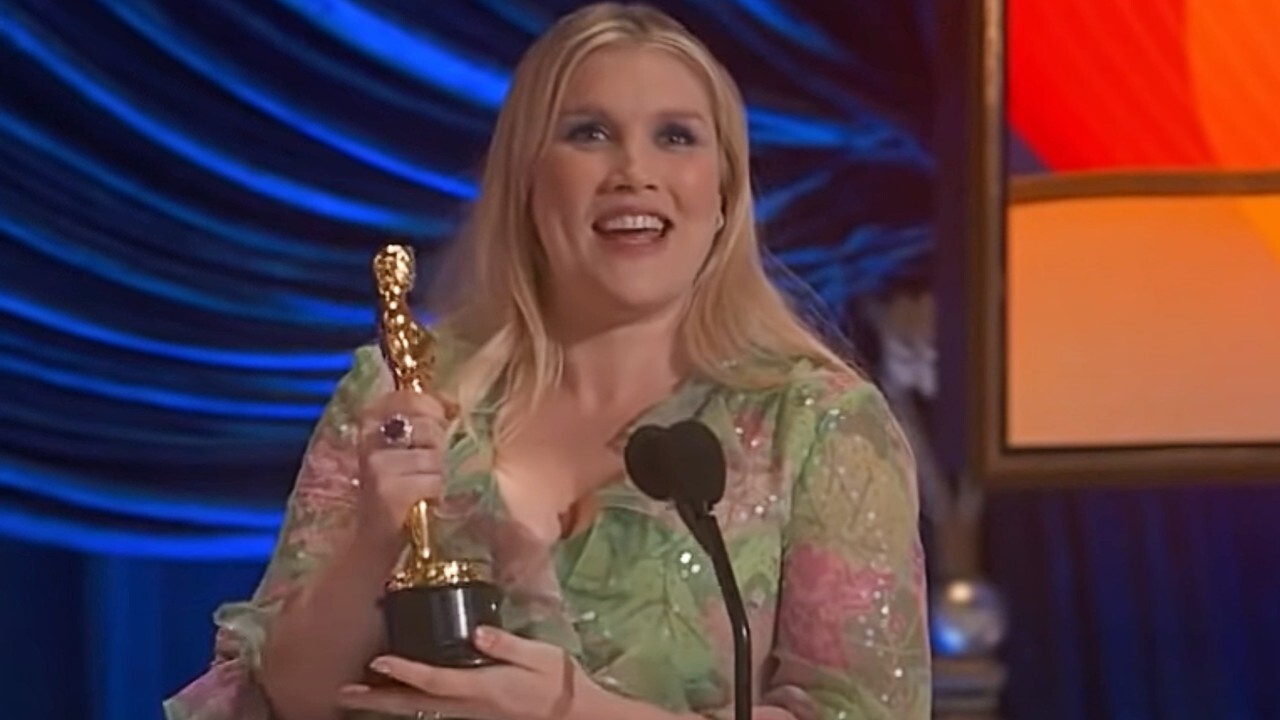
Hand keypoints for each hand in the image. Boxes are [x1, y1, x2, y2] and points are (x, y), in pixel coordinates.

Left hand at [337, 626, 602, 719]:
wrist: (574, 716)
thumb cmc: (559, 683)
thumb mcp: (541, 656)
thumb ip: (507, 644)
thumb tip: (475, 630)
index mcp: (484, 687)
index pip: (436, 680)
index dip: (405, 672)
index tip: (378, 661)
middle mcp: (469, 706)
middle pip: (415, 704)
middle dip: (379, 698)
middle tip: (344, 693)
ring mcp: (470, 714)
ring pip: (420, 710)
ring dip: (387, 702)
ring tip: (358, 695)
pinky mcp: (474, 715)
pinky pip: (433, 710)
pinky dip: (409, 703)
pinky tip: (397, 696)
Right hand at [355, 389, 449, 550]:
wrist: (372, 546)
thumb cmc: (397, 497)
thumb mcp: (403, 456)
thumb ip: (421, 428)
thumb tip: (454, 406)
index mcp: (369, 426)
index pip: (403, 398)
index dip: (430, 405)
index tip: (445, 416)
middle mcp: (369, 442)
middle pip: (428, 428)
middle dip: (441, 448)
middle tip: (432, 469)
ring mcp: (377, 467)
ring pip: (435, 457)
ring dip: (441, 476)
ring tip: (428, 490)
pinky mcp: (389, 492)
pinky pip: (434, 482)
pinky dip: (438, 494)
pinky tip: (427, 503)